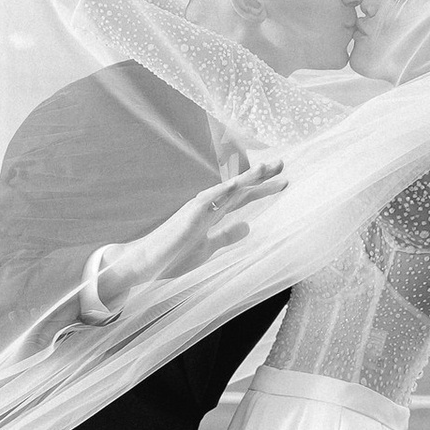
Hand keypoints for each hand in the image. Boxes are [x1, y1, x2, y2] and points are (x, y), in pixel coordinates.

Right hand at [91, 149, 283, 314]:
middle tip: (282, 165)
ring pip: (226, 189)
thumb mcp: (208, 247)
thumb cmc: (173, 255)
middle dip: (260, 177)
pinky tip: (236, 184)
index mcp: (213, 214)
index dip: (263, 190)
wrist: (145, 265)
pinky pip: (207, 202)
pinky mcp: (187, 218)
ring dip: (245, 178)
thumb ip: (227, 236)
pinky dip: (222, 192)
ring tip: (265, 168)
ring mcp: (197, 210)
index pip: (242, 199)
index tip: (284, 182)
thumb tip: (248, 226)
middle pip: (239, 189)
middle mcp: (207, 207)